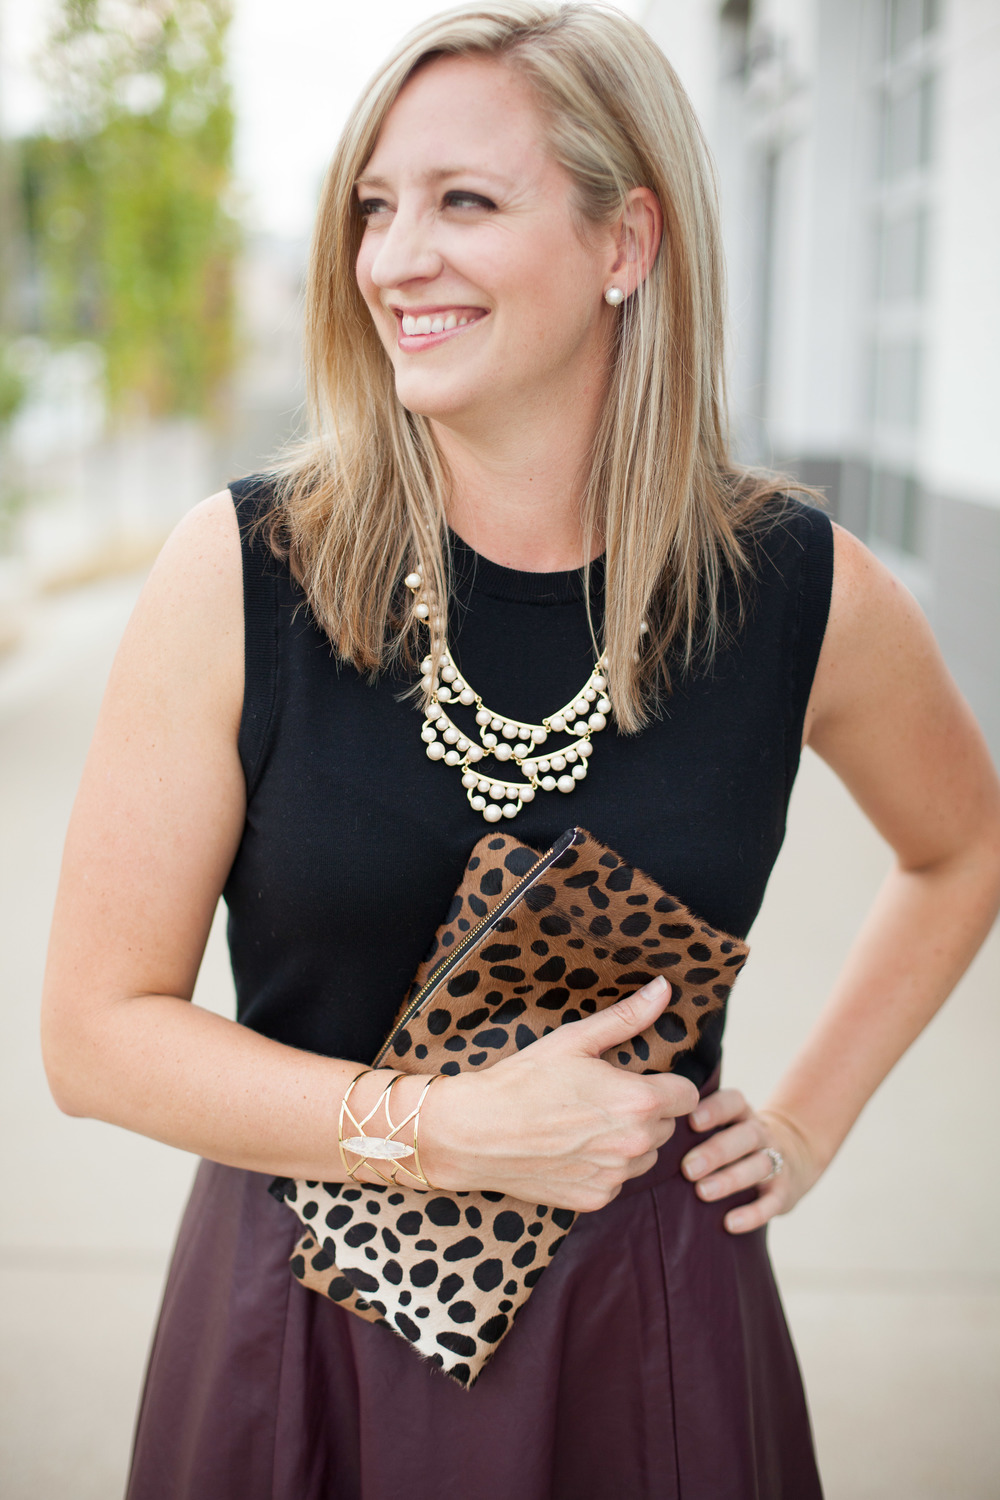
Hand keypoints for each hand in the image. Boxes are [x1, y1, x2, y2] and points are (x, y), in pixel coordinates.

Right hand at [425, 975, 699, 1211]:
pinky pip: (617, 1180)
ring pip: (645, 1155)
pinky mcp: (596, 1199)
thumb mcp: (575, 1040)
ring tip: (584, 1123)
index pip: (688, 1096)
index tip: (640, 1079)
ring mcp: (616, 1176)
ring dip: (628, 1141)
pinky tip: (570, 1148)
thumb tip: (664, 989)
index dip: (666, 1084)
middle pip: (667, 1126)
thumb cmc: (524, 1080)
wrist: (475, 1132)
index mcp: (639, 1101)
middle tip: (602, 1098)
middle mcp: (636, 1143)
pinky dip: (604, 1166)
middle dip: (646, 1111)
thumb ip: (628, 1017)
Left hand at [680, 1089, 823, 1233]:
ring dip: (731, 1180)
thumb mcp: (724, 1125)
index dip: (715, 1110)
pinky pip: (773, 1202)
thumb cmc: (735, 1143)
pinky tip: (730, 1223)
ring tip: (702, 1192)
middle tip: (687, 1168)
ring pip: (759, 1166)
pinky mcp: (784, 1191)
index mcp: (742, 1114)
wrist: (791, 1158)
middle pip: (746, 1136)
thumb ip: (695, 1128)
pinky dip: (753, 1214)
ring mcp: (776, 1161)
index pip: (733, 1102)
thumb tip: (651, 1135)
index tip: (691, 1121)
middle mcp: (761, 1134)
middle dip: (716, 1152)